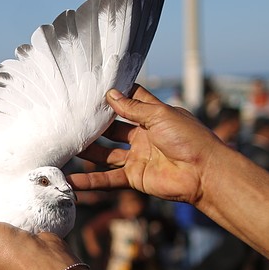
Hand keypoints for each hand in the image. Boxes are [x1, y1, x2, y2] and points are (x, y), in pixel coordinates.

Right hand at [70, 86, 226, 205]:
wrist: (204, 173)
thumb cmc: (190, 139)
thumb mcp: (160, 115)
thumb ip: (133, 108)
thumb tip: (111, 94)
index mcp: (153, 116)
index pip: (130, 101)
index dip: (114, 94)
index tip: (92, 88)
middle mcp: (143, 135)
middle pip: (112, 128)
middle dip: (93, 124)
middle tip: (70, 118)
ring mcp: (138, 157)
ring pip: (106, 154)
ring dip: (86, 151)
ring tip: (63, 145)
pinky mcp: (135, 177)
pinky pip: (108, 178)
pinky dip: (90, 181)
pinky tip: (71, 180)